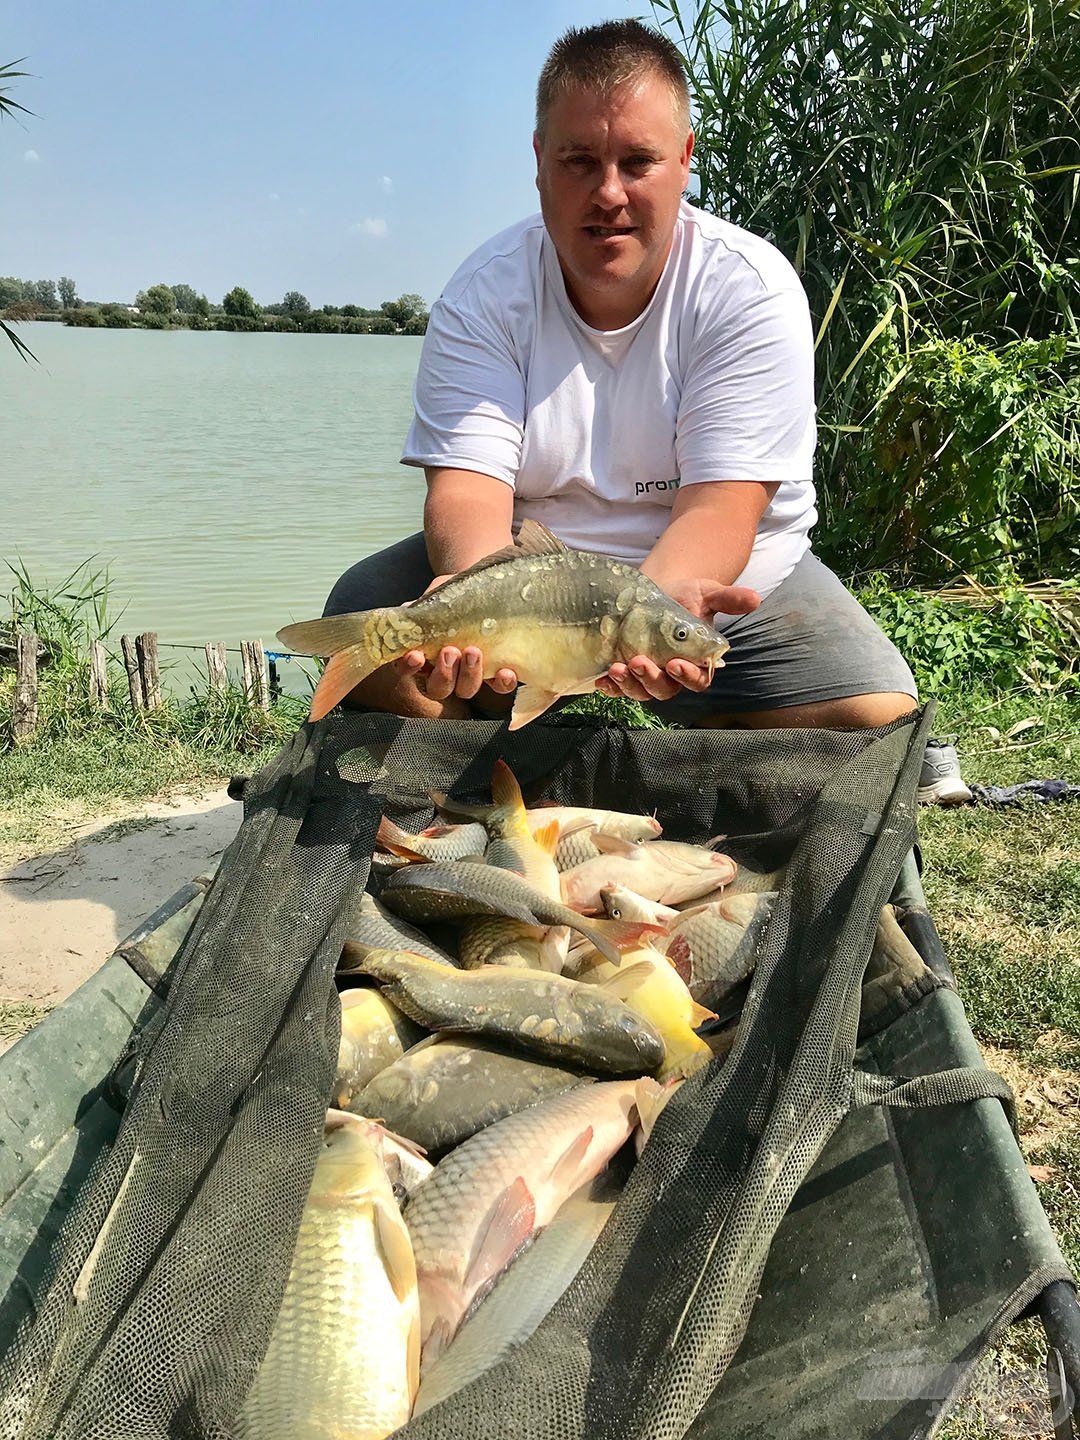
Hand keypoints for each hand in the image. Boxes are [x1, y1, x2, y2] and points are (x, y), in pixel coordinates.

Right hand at [396, 575, 517, 700]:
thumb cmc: (450, 596)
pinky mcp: (497, 672)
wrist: (480, 587)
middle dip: (444, 674)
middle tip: (450, 651)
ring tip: (473, 652)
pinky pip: (499, 687)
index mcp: (422, 656)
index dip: (409, 668)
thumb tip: (408, 612)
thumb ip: (418, 609)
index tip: (416, 655)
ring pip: (466, 690)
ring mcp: (471, 675)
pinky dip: (502, 683)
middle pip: (439, 688)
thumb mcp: (432, 599)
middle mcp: (445, 672)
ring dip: (470, 676)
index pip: (407, 670)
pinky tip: (505, 672)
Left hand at [596, 578, 759, 702]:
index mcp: (698, 663)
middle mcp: (673, 675)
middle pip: (665, 690)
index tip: (675, 663)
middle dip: (652, 680)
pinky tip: (602, 679)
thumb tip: (755, 598)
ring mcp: (649, 675)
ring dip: (629, 685)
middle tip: (640, 662)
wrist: (658, 590)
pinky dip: (611, 687)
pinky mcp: (627, 670)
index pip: (697, 680)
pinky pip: (620, 688)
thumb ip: (729, 599)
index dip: (687, 676)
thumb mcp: (708, 593)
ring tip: (616, 668)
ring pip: (641, 691)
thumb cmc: (687, 595)